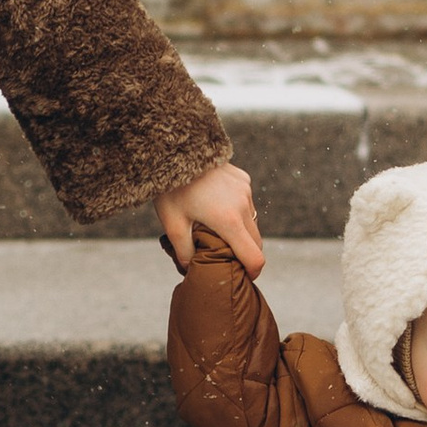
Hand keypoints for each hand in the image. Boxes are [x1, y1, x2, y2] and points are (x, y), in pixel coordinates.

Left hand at [157, 159, 263, 275]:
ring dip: (242, 232)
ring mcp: (246, 191)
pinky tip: (217, 208)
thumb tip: (189, 270)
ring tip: (219, 234)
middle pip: (256, 242)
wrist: (176, 149)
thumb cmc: (171, 188)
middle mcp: (243, 206)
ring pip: (252, 222)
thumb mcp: (171, 224)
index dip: (252, 272)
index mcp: (228, 221)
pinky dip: (238, 212)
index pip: (254, 257)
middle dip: (246, 254)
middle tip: (228, 260)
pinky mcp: (244, 179)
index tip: (243, 277)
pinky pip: (247, 204)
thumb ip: (183, 251)